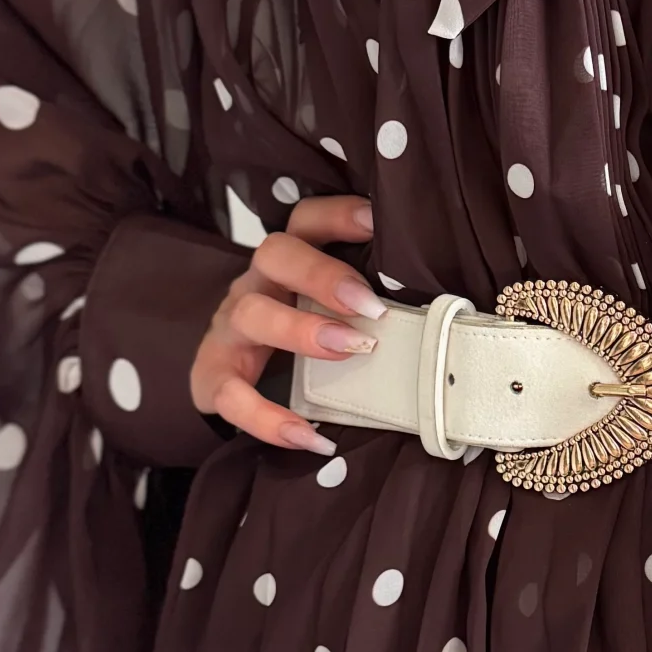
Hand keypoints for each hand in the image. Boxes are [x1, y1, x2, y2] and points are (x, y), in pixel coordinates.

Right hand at [190, 195, 381, 452]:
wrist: (234, 384)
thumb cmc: (299, 339)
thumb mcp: (329, 313)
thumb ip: (368, 304)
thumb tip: (438, 316)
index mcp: (288, 263)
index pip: (306, 221)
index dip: (337, 214)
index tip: (376, 220)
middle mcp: (256, 285)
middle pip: (275, 254)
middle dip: (323, 276)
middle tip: (369, 306)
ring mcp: (230, 330)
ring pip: (251, 314)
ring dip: (302, 331)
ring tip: (349, 349)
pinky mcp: (214, 377)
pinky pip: (232, 396)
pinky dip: (269, 419)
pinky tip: (309, 437)